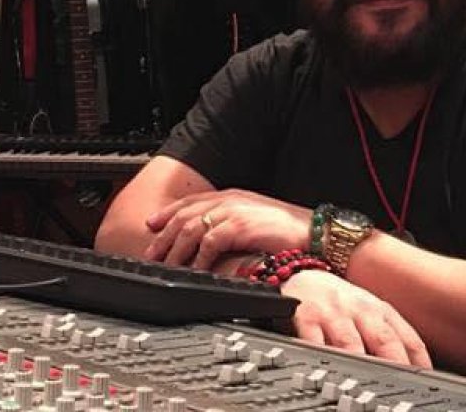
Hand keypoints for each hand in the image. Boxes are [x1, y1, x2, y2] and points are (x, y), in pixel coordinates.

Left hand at [143, 189, 311, 268]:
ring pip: (192, 228)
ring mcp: (234, 212)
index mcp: (232, 196)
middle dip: (164, 236)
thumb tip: (211, 238)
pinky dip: (198, 257)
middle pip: (185, 215)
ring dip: (176, 250)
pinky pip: (209, 242)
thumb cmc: (289, 231)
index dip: (168, 213)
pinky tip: (193, 269)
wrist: (314, 232)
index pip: (191, 202)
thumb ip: (232, 222)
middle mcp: (229, 200)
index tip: (152, 225)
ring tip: (167, 266)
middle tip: (151, 254)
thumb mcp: (254, 220)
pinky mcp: (240, 226)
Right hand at [283, 270, 431, 368]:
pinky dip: (321, 353)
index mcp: (380, 311)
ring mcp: (334, 313)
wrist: (301, 273)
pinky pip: (314, 339)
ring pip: (350, 341)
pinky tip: (327, 366)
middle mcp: (361, 310)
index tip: (424, 379)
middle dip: (395, 363)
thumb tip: (411, 369)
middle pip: (384, 340)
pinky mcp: (306, 316)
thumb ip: (389, 336)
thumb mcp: (369, 311)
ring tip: (367, 381)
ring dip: (360, 360)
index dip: (419, 362)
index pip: (408, 339)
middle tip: (400, 382)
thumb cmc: (338, 300)